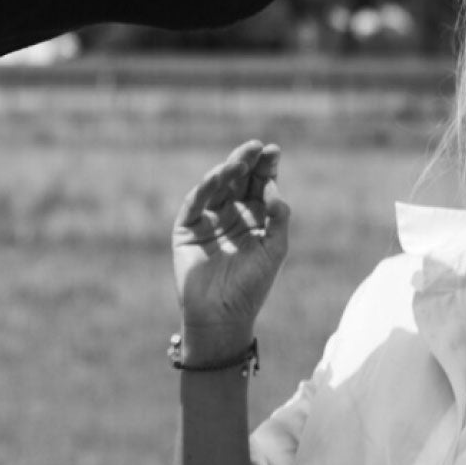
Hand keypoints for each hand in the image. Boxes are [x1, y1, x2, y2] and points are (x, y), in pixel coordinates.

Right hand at [172, 140, 289, 355]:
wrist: (221, 317)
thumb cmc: (252, 287)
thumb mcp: (274, 251)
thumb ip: (278, 219)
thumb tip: (273, 189)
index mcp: (255, 219)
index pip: (261, 184)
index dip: (267, 167)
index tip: (274, 150)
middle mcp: (232, 214)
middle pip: (240, 180)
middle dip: (248, 162)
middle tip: (256, 147)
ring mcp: (209, 219)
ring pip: (219, 186)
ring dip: (228, 170)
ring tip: (240, 161)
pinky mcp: (187, 227)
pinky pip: (196, 202)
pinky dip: (205, 187)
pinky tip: (218, 176)